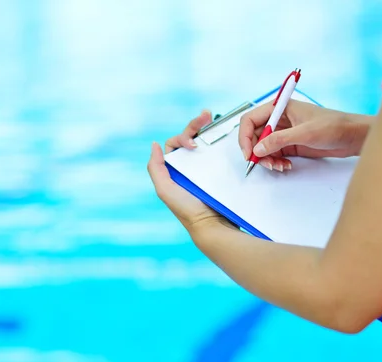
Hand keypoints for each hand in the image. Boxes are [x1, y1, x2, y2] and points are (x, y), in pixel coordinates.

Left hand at [148, 111, 234, 232]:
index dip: (184, 136)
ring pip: (207, 143)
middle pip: (191, 138)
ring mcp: (207, 169)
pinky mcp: (222, 173)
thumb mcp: (164, 190)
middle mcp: (190, 167)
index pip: (176, 143)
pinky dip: (223, 142)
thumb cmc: (187, 209)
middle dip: (197, 124)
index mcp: (176, 169)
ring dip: (210, 128)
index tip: (193, 144)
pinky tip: (227, 134)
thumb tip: (154, 144)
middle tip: (207, 115)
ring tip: (215, 119)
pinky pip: (221, 153)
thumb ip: (156, 168)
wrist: (213, 225)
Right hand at [239, 100, 373, 170]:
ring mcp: (284, 132)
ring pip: (262, 147)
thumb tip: (257, 150)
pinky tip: (285, 165)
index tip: (249, 153)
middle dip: (256, 151)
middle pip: (253, 136)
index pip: (250, 120)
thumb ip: (279, 140)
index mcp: (280, 107)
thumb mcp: (305, 133)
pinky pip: (273, 154)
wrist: (354, 137)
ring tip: (279, 166)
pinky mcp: (290, 144)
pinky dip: (275, 162)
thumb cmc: (335, 126)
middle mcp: (279, 119)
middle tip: (265, 164)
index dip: (245, 137)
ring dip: (266, 159)